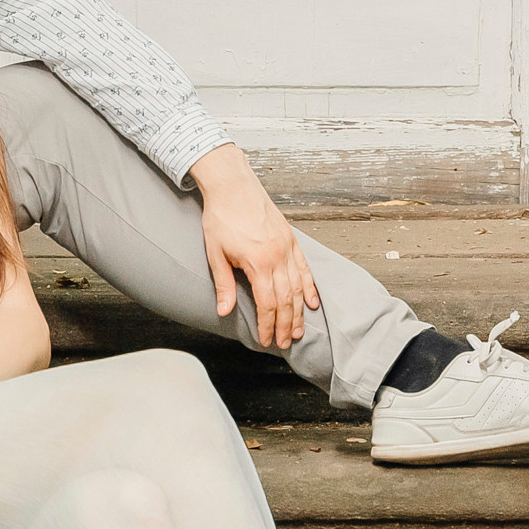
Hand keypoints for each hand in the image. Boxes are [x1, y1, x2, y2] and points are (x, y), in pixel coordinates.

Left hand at [192, 144, 319, 350]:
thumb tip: (225, 311)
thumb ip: (224, 284)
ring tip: (299, 330)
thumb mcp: (215, 253)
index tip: (267, 340)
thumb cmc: (221, 217)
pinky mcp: (292, 239)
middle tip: (286, 343)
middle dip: (286, 325)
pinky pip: (305, 269)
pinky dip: (310, 287)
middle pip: (287, 300)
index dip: (268, 325)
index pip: (267, 303)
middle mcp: (278, 257)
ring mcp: (288, 248)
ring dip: (300, 312)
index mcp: (258, 263)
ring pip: (299, 287)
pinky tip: (313, 303)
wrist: (232, 186)